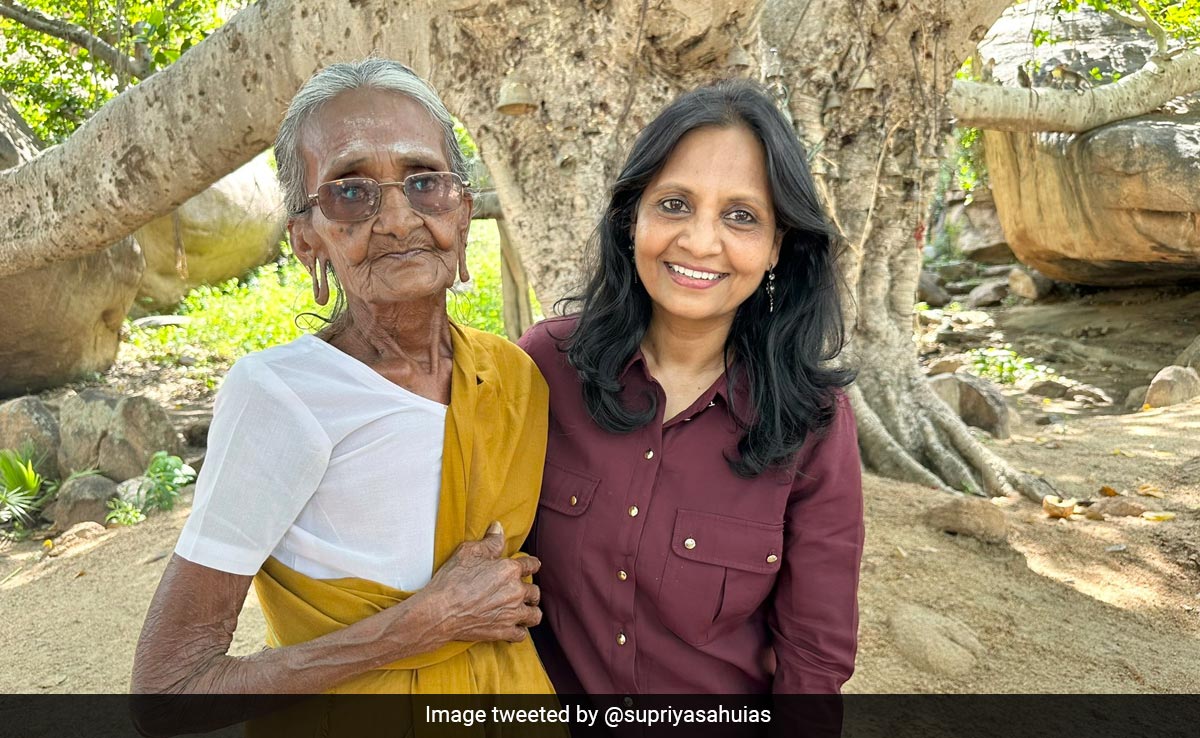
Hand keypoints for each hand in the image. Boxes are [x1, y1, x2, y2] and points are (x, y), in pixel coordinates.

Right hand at [419, 521, 541, 643]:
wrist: (440, 611)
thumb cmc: (452, 580)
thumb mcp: (469, 552)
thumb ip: (489, 541)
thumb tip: (498, 528)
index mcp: (510, 570)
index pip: (531, 565)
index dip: (531, 565)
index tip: (531, 566)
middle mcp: (516, 592)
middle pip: (534, 591)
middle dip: (529, 590)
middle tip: (521, 591)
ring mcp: (512, 613)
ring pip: (534, 614)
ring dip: (530, 611)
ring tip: (524, 610)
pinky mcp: (504, 632)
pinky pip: (522, 634)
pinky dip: (519, 631)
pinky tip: (513, 627)